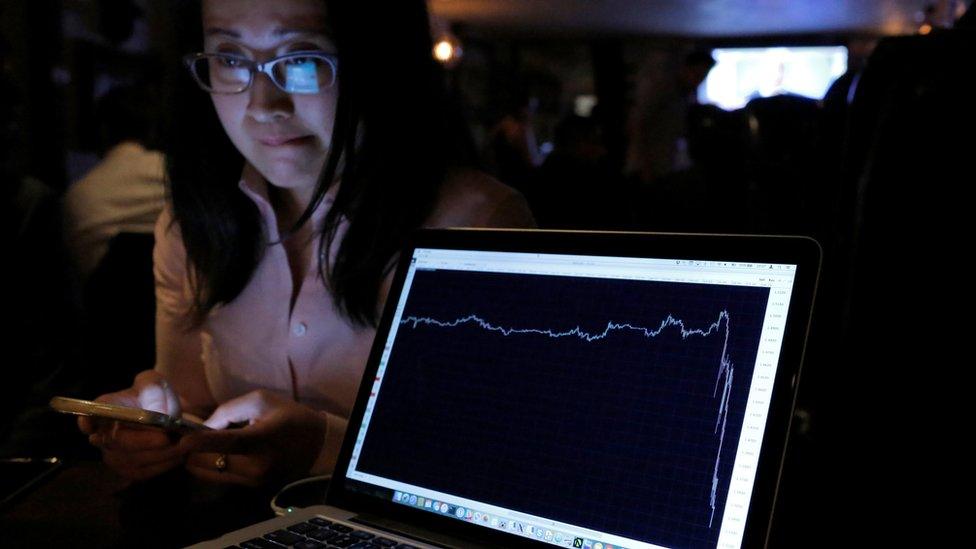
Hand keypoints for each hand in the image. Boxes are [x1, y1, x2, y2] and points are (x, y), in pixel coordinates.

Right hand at [78, 370, 184, 480]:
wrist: (168, 416)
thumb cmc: (156, 396)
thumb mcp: (157, 384)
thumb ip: (155, 392)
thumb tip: (158, 412)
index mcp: (106, 408)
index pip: (89, 415)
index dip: (88, 421)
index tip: (90, 425)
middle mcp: (102, 434)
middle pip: (118, 442)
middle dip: (147, 441)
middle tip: (174, 437)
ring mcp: (113, 455)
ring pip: (134, 460)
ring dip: (164, 453)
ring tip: (188, 443)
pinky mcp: (128, 470)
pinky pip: (145, 472)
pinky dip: (166, 463)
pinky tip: (182, 453)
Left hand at [180, 390, 327, 485]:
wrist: (317, 444)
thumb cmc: (289, 417)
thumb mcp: (260, 400)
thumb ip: (228, 411)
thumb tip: (202, 427)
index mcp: (259, 441)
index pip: (220, 443)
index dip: (194, 441)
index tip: (178, 438)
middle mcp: (254, 467)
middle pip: (205, 464)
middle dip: (192, 451)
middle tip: (188, 436)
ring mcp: (252, 481)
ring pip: (207, 473)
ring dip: (199, 459)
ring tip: (201, 443)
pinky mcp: (251, 488)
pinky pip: (219, 476)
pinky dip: (211, 465)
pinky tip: (215, 452)